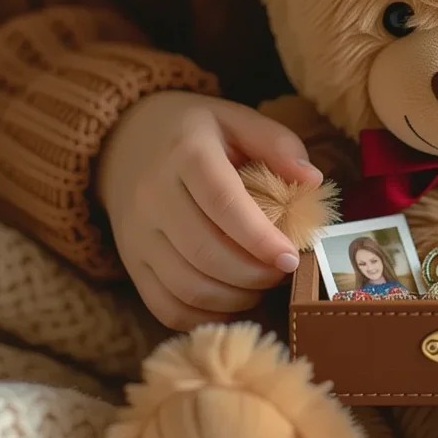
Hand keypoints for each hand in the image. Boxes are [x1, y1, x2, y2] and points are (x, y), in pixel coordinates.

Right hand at [97, 91, 322, 330]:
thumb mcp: (236, 120)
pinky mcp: (130, 263)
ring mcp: (136, 234)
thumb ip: (278, 144)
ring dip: (235, 298)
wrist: (125, 142)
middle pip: (206, 252)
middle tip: (282, 271)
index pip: (223, 204)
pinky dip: (204, 317)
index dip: (260, 238)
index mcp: (186, 153)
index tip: (291, 258)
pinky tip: (231, 304)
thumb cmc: (195, 133)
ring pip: (187, 286)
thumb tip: (312, 181)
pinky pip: (165, 306)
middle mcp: (153, 195)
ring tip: (260, 284)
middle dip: (255, 274)